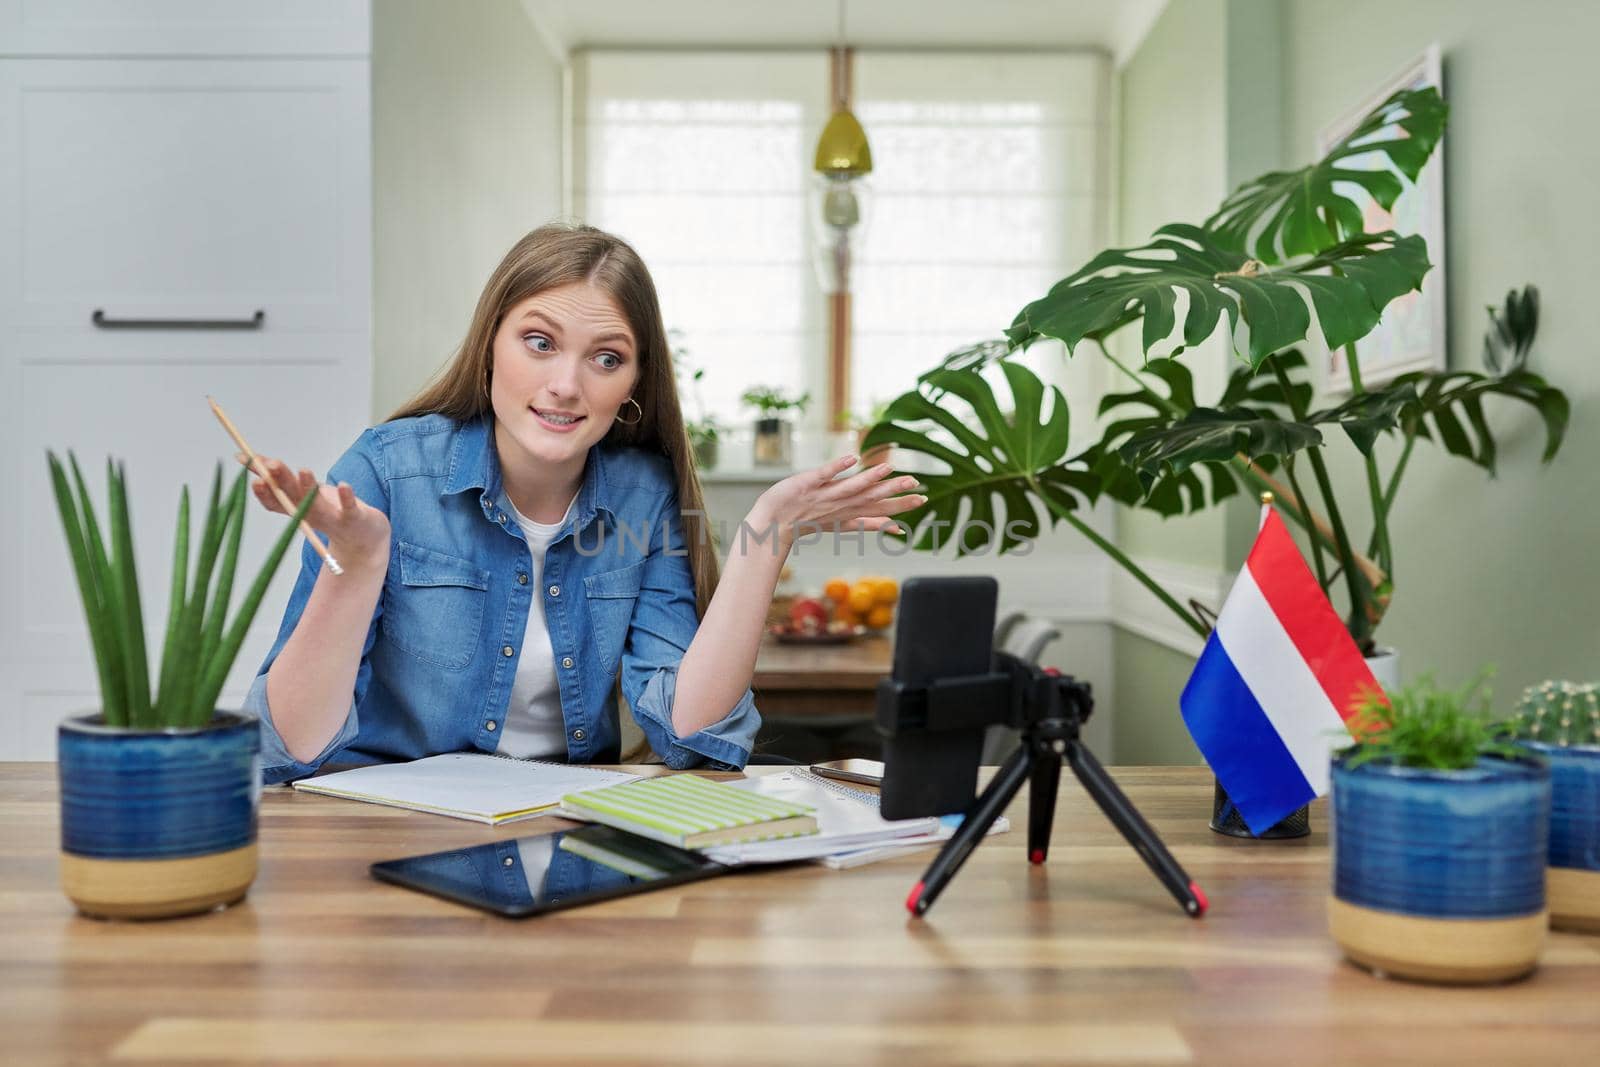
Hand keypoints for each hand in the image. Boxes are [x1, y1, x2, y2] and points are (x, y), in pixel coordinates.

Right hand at [237, 453, 390, 569]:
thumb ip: (278, 480)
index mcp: (296, 509)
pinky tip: (344, 486)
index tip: (252, 474)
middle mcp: (310, 515)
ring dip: (309, 487)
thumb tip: (252, 459)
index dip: (262, 490)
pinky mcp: (353, 517)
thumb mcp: (301, 495)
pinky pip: (349, 507)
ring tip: (304, 470)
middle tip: (272, 465)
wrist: (363, 540)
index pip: (274, 501)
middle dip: (281, 481)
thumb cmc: (329, 512)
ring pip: (317, 503)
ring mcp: (332, 517)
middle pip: (292, 497)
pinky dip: (346, 497)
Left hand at [750, 454, 924, 549]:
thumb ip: (868, 522)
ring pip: (852, 487)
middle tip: (917, 486)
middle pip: (871, 499)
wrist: (772, 525)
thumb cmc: (806, 521)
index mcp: (848, 515)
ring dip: (870, 479)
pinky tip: (852, 459)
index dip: (900, 506)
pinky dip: (838, 467)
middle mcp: (839, 507)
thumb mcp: (841, 524)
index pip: (879, 511)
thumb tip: (894, 526)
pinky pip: (824, 474)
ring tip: (889, 468)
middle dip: (894, 493)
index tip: (922, 501)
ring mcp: (823, 496)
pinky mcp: (807, 484)